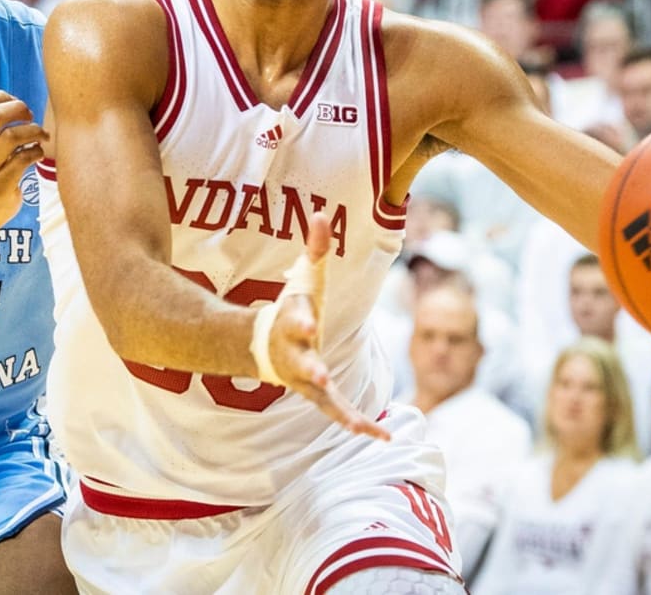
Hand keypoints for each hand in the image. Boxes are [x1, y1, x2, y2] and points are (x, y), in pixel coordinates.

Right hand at [267, 213, 390, 440]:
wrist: (267, 346)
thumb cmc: (293, 307)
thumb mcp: (303, 277)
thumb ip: (315, 248)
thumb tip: (323, 213)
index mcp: (292, 324)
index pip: (296, 321)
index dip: (301, 321)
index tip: (309, 323)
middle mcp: (296, 356)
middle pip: (303, 364)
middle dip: (312, 370)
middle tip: (321, 376)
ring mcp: (305, 380)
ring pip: (322, 399)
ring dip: (341, 411)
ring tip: (364, 427)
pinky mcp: (317, 396)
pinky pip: (339, 413)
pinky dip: (359, 425)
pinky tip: (384, 437)